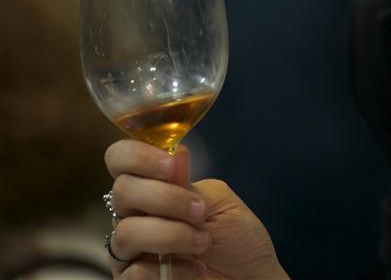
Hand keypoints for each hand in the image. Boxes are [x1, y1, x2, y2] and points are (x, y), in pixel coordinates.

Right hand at [105, 139, 289, 278]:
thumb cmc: (238, 240)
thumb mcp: (221, 203)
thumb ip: (190, 184)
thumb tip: (175, 153)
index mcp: (153, 186)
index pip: (121, 159)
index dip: (138, 155)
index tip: (171, 165)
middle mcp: (136, 215)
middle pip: (121, 191)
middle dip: (164, 198)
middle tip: (199, 212)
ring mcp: (132, 251)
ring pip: (125, 233)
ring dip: (171, 235)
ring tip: (203, 243)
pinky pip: (133, 272)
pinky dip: (171, 269)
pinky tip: (194, 270)